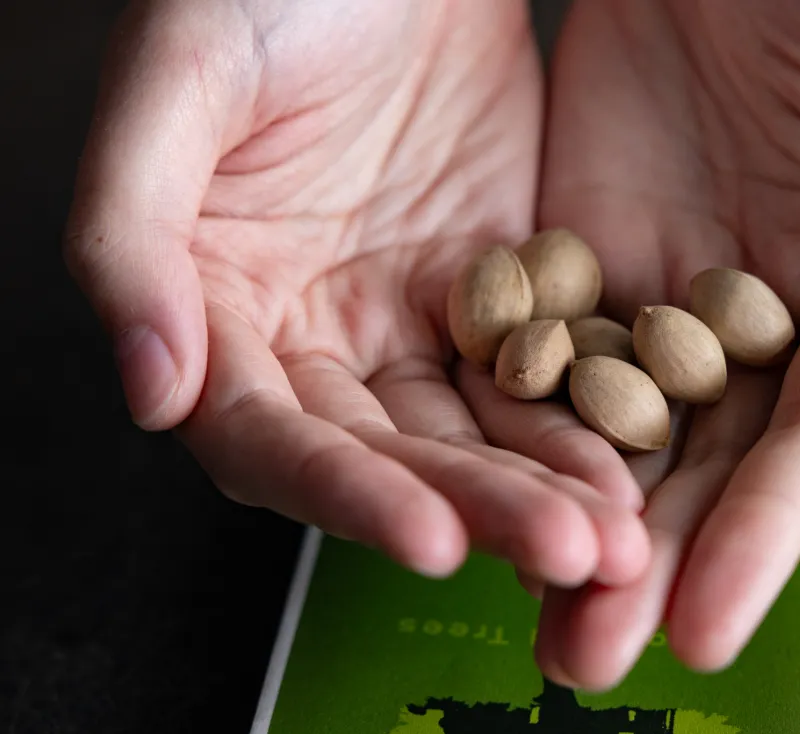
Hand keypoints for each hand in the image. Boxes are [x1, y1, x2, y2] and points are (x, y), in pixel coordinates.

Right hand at [64, 0, 648, 588]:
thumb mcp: (179, 78)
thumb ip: (130, 231)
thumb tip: (152, 388)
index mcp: (224, 307)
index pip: (272, 439)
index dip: (345, 494)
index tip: (428, 538)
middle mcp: (317, 334)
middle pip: (391, 455)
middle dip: (477, 509)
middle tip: (566, 555)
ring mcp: (411, 317)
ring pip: (474, 430)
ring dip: (544, 488)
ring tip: (618, 537)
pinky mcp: (495, 288)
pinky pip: (538, 370)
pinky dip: (581, 419)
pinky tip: (635, 463)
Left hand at [525, 0, 799, 688]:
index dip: (767, 537)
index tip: (707, 628)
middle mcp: (762, 325)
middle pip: (710, 469)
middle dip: (655, 569)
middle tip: (594, 658)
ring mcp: (666, 300)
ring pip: (622, 437)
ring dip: (578, 532)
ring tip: (535, 620)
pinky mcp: (583, 260)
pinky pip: (546, 357)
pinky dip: (515, 431)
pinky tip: (476, 498)